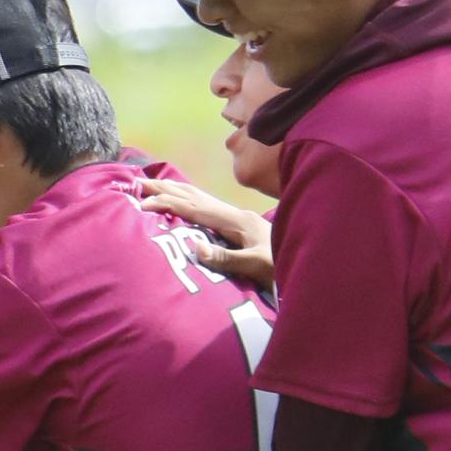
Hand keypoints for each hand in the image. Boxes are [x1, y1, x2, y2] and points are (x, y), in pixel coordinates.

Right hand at [138, 176, 272, 286]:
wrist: (311, 263)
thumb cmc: (282, 268)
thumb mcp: (256, 266)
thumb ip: (226, 258)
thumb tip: (194, 248)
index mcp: (236, 221)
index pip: (195, 208)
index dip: (168, 203)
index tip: (143, 202)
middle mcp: (235, 214)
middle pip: (194, 195)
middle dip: (166, 188)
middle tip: (138, 182)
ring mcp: (237, 217)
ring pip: (200, 197)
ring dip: (175, 189)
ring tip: (153, 183)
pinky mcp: (239, 224)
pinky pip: (207, 206)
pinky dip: (188, 198)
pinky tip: (183, 199)